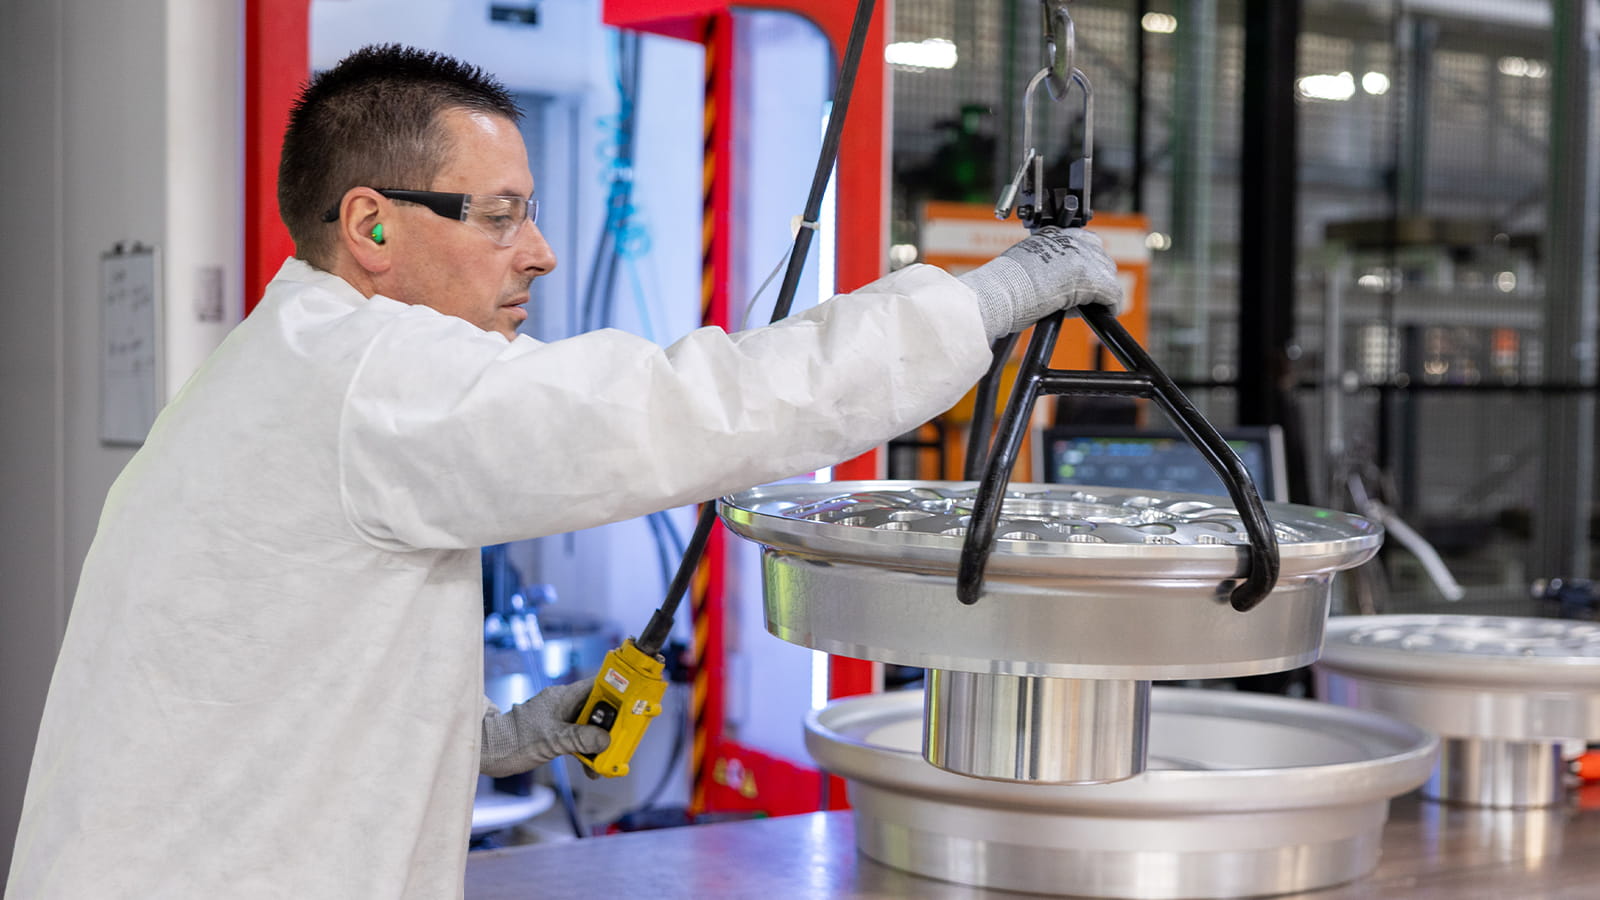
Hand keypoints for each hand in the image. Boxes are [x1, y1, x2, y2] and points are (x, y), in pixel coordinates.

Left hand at [480, 677, 610, 777]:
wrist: (488, 751)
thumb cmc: (512, 739)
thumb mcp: (551, 740)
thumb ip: (580, 739)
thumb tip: (605, 741)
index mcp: (564, 696)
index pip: (600, 685)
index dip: (620, 692)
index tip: (636, 703)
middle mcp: (564, 705)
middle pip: (599, 709)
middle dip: (612, 727)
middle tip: (622, 741)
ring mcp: (560, 719)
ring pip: (590, 726)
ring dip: (600, 744)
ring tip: (606, 762)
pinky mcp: (555, 734)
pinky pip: (579, 739)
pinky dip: (587, 752)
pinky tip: (591, 768)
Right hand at [959, 226, 1122, 340]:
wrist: (999, 292)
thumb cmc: (1000, 285)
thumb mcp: (1021, 262)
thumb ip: (1040, 264)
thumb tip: (1049, 281)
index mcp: (1052, 234)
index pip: (1083, 241)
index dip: (1085, 261)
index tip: (1081, 277)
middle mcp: (1071, 241)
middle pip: (1099, 256)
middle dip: (1095, 276)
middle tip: (1082, 296)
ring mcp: (1084, 258)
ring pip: (1108, 273)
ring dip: (1101, 290)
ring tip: (1084, 306)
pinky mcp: (1093, 279)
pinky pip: (1113, 293)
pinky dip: (1111, 304)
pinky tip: (1107, 312)